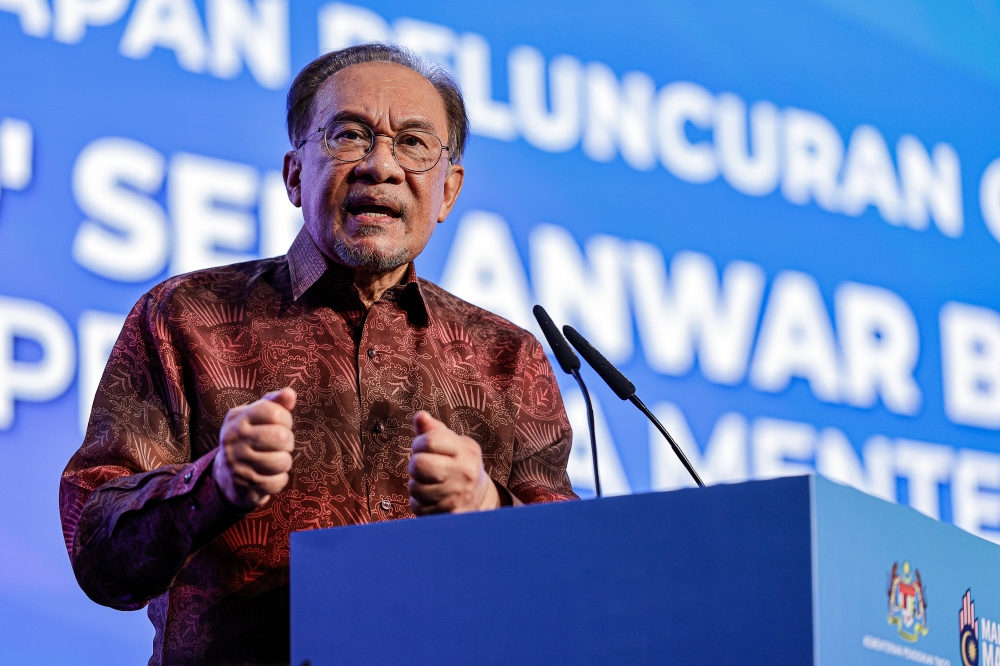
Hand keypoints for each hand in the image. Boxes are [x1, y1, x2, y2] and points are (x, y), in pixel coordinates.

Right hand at [212, 387, 296, 509]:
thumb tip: (290, 393)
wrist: (226, 476)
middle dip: (288, 442)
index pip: (273, 411)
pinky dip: (279, 479)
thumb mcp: (256, 417)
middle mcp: (234, 439)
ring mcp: (238, 464)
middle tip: (280, 445)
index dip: (285, 418)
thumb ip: (274, 403)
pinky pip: (278, 481)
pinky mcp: (245, 485)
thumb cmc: (250, 438)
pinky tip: (268, 475)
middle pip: (282, 437)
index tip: (281, 424)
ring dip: (284, 462)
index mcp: (237, 419)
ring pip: (283, 461)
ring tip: (274, 460)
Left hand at [408, 411, 499, 514]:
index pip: (429, 440)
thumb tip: (420, 417)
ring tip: (429, 483)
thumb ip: (433, 430)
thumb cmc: (458, 463)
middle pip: (419, 464)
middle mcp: (465, 472)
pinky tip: (431, 498)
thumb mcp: (452, 443)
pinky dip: (420, 503)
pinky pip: (418, 507)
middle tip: (422, 466)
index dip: (419, 443)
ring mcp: (458, 495)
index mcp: (465, 450)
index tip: (422, 447)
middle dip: (414, 465)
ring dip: (416, 486)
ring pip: (415, 488)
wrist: (479, 496)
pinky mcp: (450, 514)